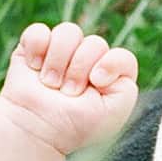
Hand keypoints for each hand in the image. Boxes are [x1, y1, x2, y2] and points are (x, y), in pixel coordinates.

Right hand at [0, 21, 139, 156]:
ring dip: (58, 61)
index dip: (111, 65)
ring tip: (51, 84)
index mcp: (109, 75)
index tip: (96, 83)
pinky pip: (39, 31)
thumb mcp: (114, 111)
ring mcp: (62, 52)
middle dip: (80, 70)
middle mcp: (88, 60)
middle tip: (69, 93)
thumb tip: (105, 61)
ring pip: (69, 31)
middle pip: (95, 43)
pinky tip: (34, 67)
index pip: (122, 56)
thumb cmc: (76, 125)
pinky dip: (36, 48)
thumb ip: (127, 85)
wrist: (38, 129)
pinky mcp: (35, 47)